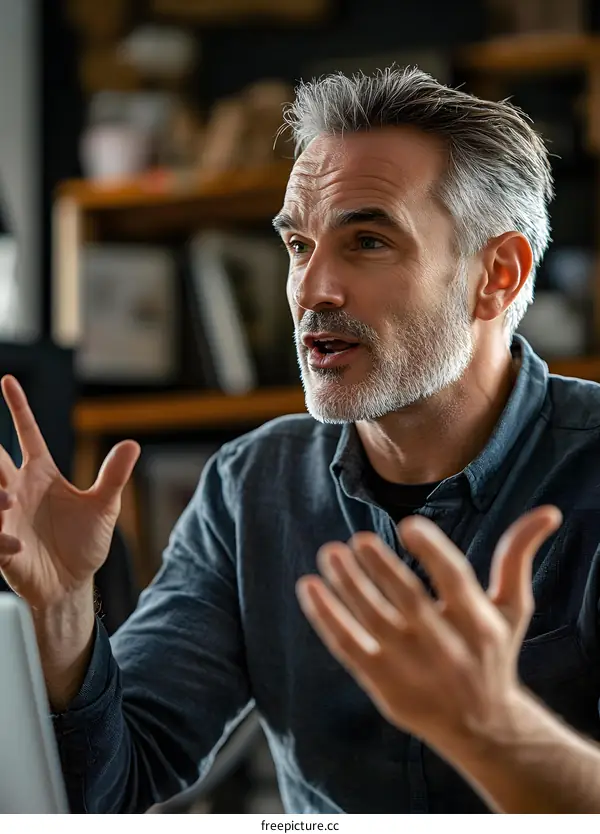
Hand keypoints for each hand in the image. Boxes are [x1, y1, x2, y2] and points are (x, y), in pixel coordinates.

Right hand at [0, 375, 139, 609]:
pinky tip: (18, 546)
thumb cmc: (84, 542)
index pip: (26, 433)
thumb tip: (132, 444)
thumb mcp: (104, 507)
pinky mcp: (1, 546)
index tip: (8, 379)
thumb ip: (113, 477)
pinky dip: (1, 538)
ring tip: (9, 501)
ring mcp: (6, 517)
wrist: (72, 583)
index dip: (18, 407)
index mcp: (41, 474)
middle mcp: (19, 489)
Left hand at [297, 506, 561, 754]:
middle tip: (357, 540)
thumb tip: (548, 511)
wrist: (483, 727)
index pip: (456, 583)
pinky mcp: (382, 684)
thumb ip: (518, 557)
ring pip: (372, 622)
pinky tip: (309, 588)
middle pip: (408, 603)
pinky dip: (326, 618)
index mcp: (478, 624)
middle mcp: (445, 647)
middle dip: (381, 570)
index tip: (409, 524)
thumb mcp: (513, 608)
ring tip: (328, 554)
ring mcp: (410, 668)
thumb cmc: (494, 654)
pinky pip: (348, 647)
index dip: (434, 552)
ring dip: (347, 587)